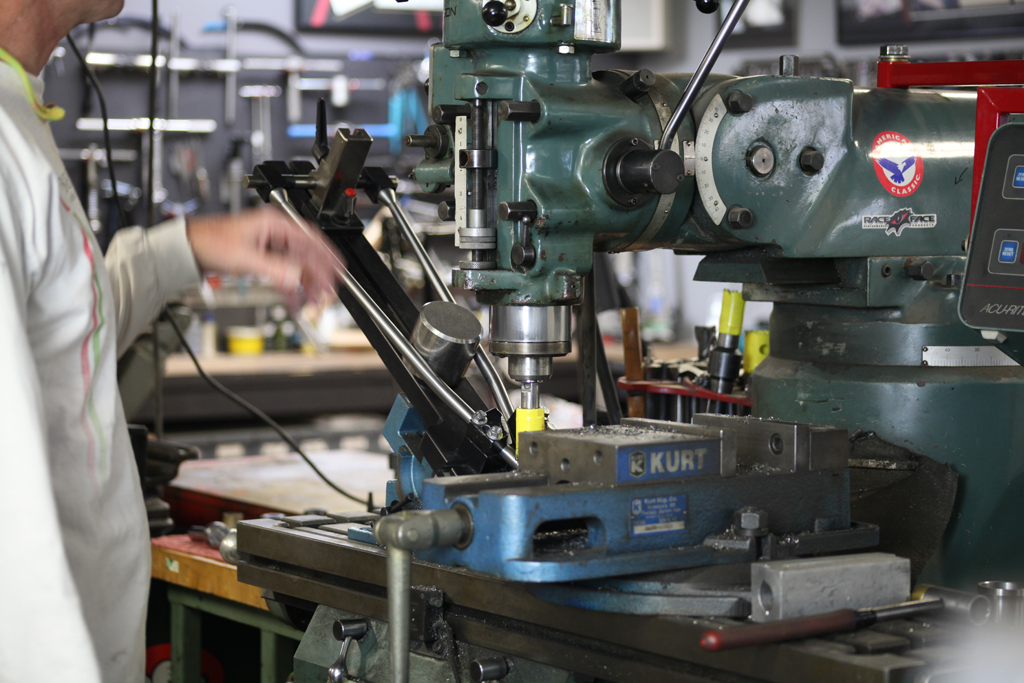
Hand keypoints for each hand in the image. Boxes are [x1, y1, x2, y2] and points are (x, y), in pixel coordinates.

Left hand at [185, 207, 342, 306]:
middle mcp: (276, 233)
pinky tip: (295, 300)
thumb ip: (273, 268)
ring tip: (316, 299)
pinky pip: (285, 273)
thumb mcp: (245, 257)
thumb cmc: (211, 241)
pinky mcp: (265, 258)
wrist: (190, 248)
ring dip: (307, 283)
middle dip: (320, 274)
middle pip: (307, 254)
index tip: (338, 272)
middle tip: (330, 291)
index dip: (327, 258)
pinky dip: (291, 287)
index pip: (310, 241)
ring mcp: (271, 246)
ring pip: (298, 265)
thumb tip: (295, 277)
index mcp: (275, 224)